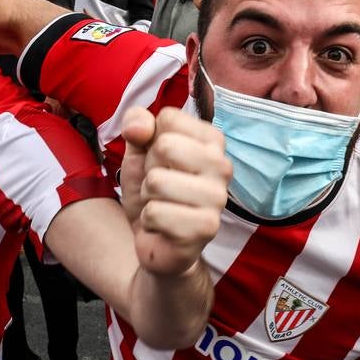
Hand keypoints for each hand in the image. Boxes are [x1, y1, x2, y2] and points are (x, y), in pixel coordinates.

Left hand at [119, 107, 230, 276]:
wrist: (156, 241)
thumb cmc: (153, 191)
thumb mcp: (137, 152)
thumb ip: (136, 125)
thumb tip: (138, 128)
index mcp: (211, 140)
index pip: (168, 118)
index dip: (151, 141)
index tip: (162, 162)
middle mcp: (222, 165)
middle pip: (164, 146)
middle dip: (149, 170)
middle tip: (160, 187)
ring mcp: (218, 197)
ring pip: (157, 181)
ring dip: (148, 197)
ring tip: (162, 205)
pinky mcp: (207, 227)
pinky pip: (155, 213)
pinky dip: (149, 220)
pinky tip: (163, 227)